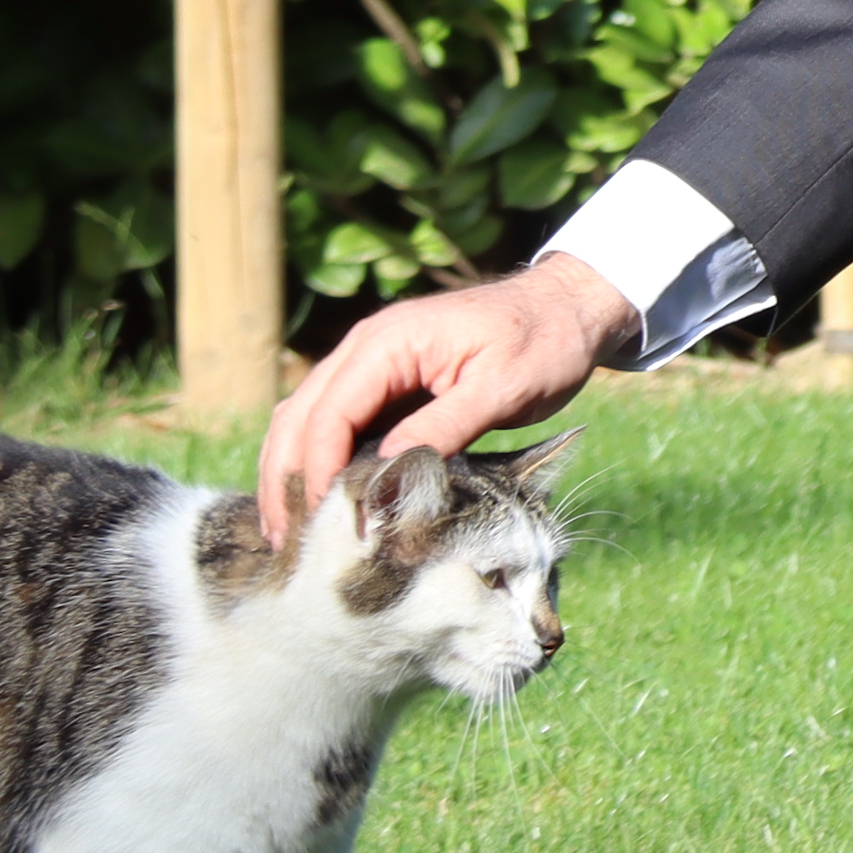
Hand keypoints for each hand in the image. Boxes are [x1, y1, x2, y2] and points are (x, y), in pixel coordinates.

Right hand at [253, 253, 637, 547]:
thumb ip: (444, 426)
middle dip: (288, 480)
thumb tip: (385, 472)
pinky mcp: (386, 385)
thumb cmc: (543, 343)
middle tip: (285, 544)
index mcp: (388, 342)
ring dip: (293, 474)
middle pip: (300, 417)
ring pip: (306, 420)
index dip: (318, 471)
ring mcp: (372, 366)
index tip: (322, 526)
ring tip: (288, 535)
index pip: (329, 412)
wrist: (567, 307)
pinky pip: (336, 424)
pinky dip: (320, 462)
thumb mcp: (502, 388)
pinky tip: (321, 504)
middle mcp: (366, 348)